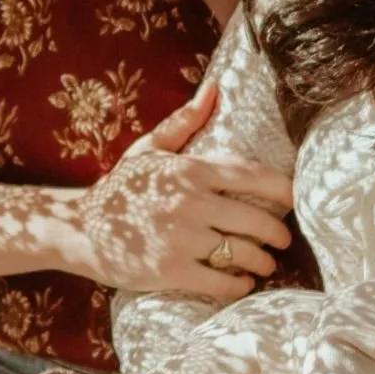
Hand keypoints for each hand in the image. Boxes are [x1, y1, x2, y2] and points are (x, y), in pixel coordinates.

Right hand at [72, 85, 293, 304]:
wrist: (79, 229)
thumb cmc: (119, 187)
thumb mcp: (149, 148)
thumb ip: (185, 121)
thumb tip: (214, 88)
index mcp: (190, 170)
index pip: (253, 177)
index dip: (284, 191)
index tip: (295, 200)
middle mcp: (190, 203)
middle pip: (256, 220)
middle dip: (277, 235)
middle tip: (281, 241)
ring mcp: (181, 239)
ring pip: (242, 253)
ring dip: (262, 262)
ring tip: (265, 264)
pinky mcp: (171, 271)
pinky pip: (220, 281)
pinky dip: (238, 285)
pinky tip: (242, 283)